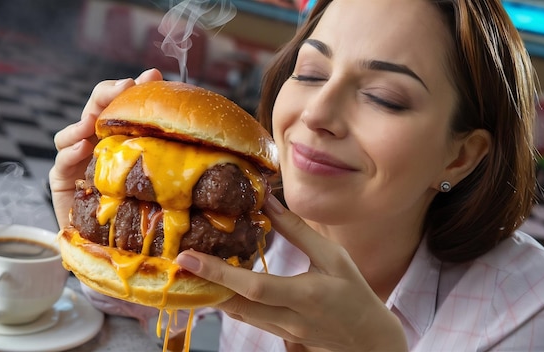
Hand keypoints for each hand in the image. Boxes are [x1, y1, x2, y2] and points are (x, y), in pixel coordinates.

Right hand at [49, 68, 163, 227]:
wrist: (110, 242)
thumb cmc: (137, 209)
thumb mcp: (155, 177)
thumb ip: (165, 154)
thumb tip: (192, 133)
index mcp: (120, 137)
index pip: (124, 104)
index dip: (137, 87)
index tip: (154, 75)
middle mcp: (96, 143)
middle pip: (96, 107)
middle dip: (109, 93)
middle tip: (125, 87)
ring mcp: (76, 159)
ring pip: (72, 131)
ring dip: (84, 120)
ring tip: (95, 119)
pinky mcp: (62, 179)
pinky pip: (61, 162)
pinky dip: (70, 151)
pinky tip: (82, 147)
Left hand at [177, 195, 407, 351]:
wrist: (366, 339)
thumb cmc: (354, 292)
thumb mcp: (333, 257)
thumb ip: (298, 231)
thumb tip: (268, 204)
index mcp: (305, 296)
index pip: (254, 287)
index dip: (219, 274)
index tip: (190, 258)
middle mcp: (288, 318)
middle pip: (234, 305)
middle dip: (202, 285)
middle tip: (177, 262)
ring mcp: (281, 331)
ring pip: (236, 314)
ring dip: (211, 293)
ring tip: (189, 269)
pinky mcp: (277, 335)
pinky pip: (246, 317)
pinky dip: (227, 301)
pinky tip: (216, 284)